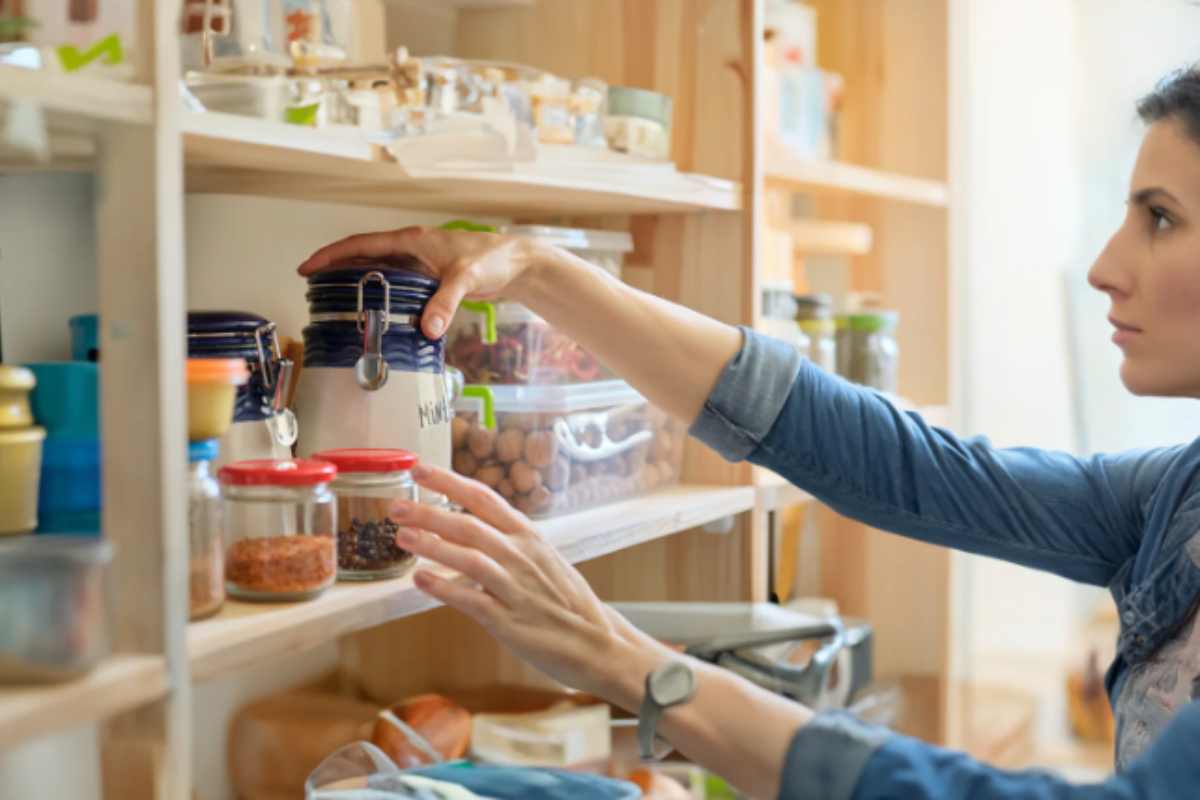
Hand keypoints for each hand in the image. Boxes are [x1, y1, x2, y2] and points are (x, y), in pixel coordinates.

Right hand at [298, 226, 543, 339]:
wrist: (516, 263)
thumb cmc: (492, 260)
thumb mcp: (465, 280)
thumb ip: (445, 303)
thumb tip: (428, 329)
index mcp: (411, 241)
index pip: (360, 244)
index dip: (331, 255)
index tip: (307, 267)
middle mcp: (411, 248)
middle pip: (362, 255)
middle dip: (334, 267)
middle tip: (310, 285)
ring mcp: (419, 261)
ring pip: (377, 268)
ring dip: (354, 278)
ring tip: (331, 297)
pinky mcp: (429, 276)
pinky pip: (395, 281)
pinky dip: (378, 290)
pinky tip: (373, 308)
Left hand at [391, 465, 664, 706]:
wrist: (598, 642)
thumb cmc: (567, 601)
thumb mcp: (543, 559)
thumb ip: (508, 544)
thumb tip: (468, 532)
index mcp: (529, 535)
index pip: (484, 498)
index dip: (449, 482)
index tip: (419, 469)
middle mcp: (521, 555)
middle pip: (469, 524)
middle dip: (429, 512)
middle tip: (395, 506)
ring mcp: (515, 587)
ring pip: (468, 557)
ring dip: (432, 545)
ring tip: (401, 537)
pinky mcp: (509, 620)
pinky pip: (470, 599)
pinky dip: (443, 588)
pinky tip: (421, 581)